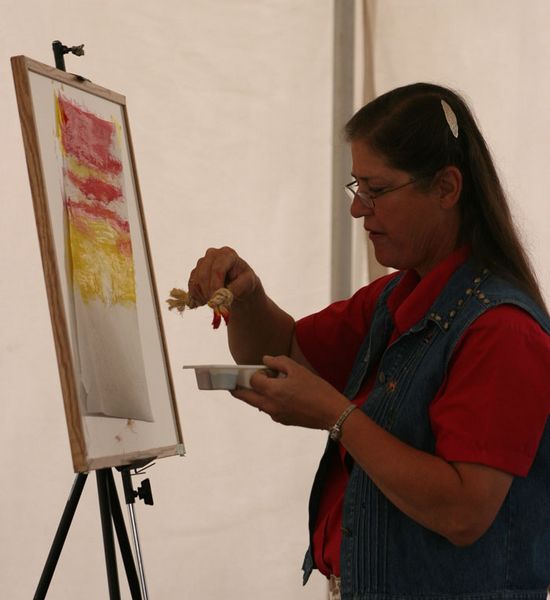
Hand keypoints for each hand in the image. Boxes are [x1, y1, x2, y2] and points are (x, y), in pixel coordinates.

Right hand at [187, 246, 259, 306]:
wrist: (239, 283)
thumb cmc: (245, 281)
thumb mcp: (248, 283)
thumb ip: (237, 288)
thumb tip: (222, 296)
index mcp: (227, 254)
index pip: (217, 269)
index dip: (215, 285)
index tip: (217, 300)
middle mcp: (212, 254)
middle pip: (203, 274)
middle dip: (208, 293)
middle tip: (214, 306)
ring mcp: (202, 262)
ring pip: (195, 281)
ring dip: (202, 296)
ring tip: (213, 304)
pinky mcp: (195, 272)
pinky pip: (191, 286)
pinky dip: (196, 296)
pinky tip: (206, 301)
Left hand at [231, 355, 349, 429]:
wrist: (331, 413)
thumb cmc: (316, 389)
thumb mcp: (297, 369)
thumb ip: (278, 362)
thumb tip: (265, 360)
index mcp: (272, 390)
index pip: (252, 380)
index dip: (256, 373)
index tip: (263, 370)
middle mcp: (269, 405)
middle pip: (245, 397)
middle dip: (238, 390)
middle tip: (232, 384)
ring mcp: (275, 415)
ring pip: (257, 404)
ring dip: (255, 395)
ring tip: (263, 386)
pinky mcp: (282, 420)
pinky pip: (269, 409)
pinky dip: (268, 401)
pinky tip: (281, 395)